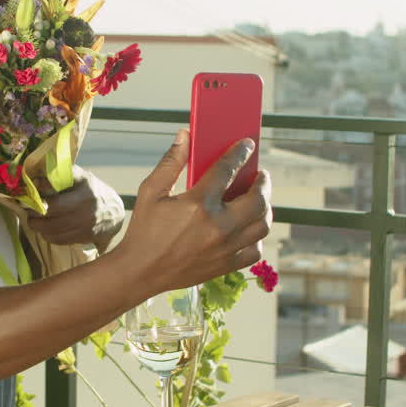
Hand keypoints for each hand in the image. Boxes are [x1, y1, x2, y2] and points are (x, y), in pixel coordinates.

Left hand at [26, 166, 125, 250]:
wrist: (114, 213)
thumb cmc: (91, 191)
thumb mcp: (82, 177)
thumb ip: (61, 175)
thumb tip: (36, 179)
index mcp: (85, 187)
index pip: (57, 193)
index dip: (40, 195)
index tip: (30, 194)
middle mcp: (87, 206)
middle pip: (53, 213)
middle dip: (35, 214)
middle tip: (28, 211)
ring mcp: (87, 223)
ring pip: (54, 229)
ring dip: (38, 227)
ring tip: (33, 222)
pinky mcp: (85, 236)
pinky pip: (60, 239)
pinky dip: (48, 236)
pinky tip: (45, 230)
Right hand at [114, 129, 272, 292]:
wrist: (140, 272)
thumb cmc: (144, 230)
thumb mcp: (151, 191)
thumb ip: (171, 162)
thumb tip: (185, 135)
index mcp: (198, 204)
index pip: (228, 169)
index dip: (240, 153)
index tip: (247, 145)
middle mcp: (218, 226)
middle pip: (258, 199)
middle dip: (263, 182)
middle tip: (260, 175)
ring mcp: (225, 248)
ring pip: (262, 225)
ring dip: (266, 208)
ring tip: (259, 199)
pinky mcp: (225, 265)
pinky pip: (254, 249)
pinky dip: (256, 236)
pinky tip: (248, 227)